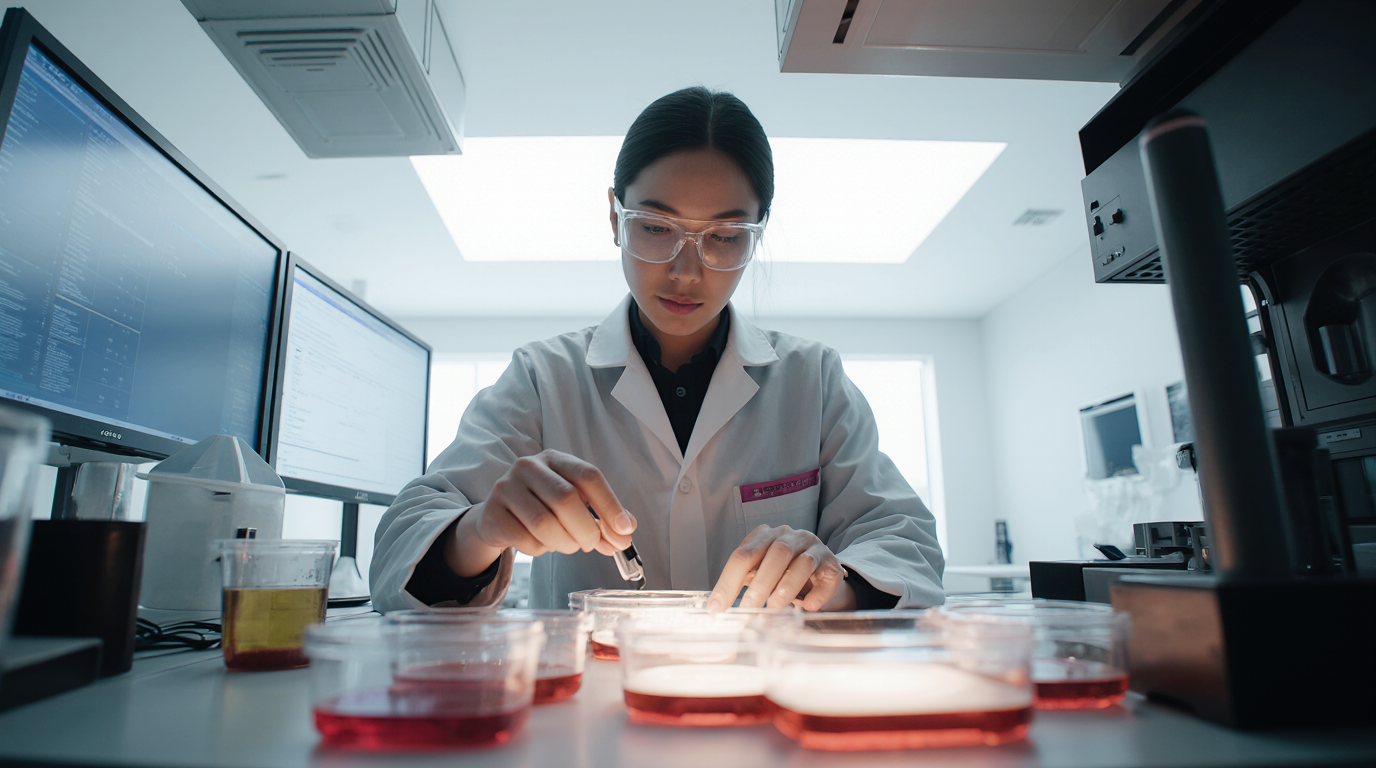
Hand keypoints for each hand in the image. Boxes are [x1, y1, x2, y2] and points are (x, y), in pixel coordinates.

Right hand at [445, 450, 635, 576]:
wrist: (497, 516)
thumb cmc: (543, 507)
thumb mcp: (574, 504)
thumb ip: (602, 517)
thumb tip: (624, 534)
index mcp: (555, 458)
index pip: (588, 475)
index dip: (609, 504)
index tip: (624, 530)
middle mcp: (529, 466)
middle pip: (566, 499)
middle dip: (587, 530)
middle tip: (592, 544)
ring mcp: (506, 487)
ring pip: (545, 523)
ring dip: (565, 543)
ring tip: (568, 545)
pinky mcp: (493, 513)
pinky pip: (526, 540)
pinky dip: (541, 549)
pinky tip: (540, 543)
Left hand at [707, 525, 850, 611]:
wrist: (818, 571)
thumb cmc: (781, 572)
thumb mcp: (759, 571)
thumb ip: (742, 582)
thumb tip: (717, 607)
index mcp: (765, 536)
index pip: (743, 555)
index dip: (728, 582)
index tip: (717, 608)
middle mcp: (790, 536)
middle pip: (775, 555)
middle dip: (759, 585)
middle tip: (749, 609)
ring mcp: (814, 547)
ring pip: (802, 563)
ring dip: (786, 588)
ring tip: (775, 608)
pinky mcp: (832, 564)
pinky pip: (826, 577)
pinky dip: (816, 595)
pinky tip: (807, 607)